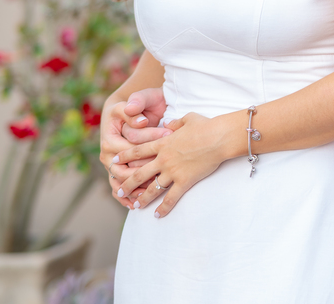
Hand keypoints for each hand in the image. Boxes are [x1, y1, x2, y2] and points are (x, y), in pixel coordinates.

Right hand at [101, 88, 171, 207]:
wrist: (134, 109)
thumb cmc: (139, 104)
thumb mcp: (139, 99)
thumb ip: (136, 103)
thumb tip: (134, 112)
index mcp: (110, 137)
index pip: (129, 148)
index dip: (148, 144)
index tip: (168, 139)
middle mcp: (108, 154)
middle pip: (125, 169)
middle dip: (144, 172)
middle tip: (163, 174)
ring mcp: (111, 165)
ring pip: (120, 182)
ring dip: (134, 191)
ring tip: (148, 198)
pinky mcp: (117, 172)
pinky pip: (119, 188)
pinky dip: (126, 198)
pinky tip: (135, 205)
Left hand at [115, 112, 233, 217]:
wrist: (219, 137)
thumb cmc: (206, 126)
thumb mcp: (188, 119)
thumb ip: (174, 122)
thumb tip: (167, 124)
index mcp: (163, 143)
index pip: (137, 151)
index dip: (124, 156)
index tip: (114, 162)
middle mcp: (163, 159)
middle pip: (139, 173)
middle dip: (127, 184)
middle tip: (118, 191)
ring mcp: (173, 171)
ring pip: (151, 188)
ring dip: (141, 198)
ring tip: (135, 207)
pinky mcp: (184, 181)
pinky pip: (171, 197)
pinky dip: (164, 208)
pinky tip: (157, 215)